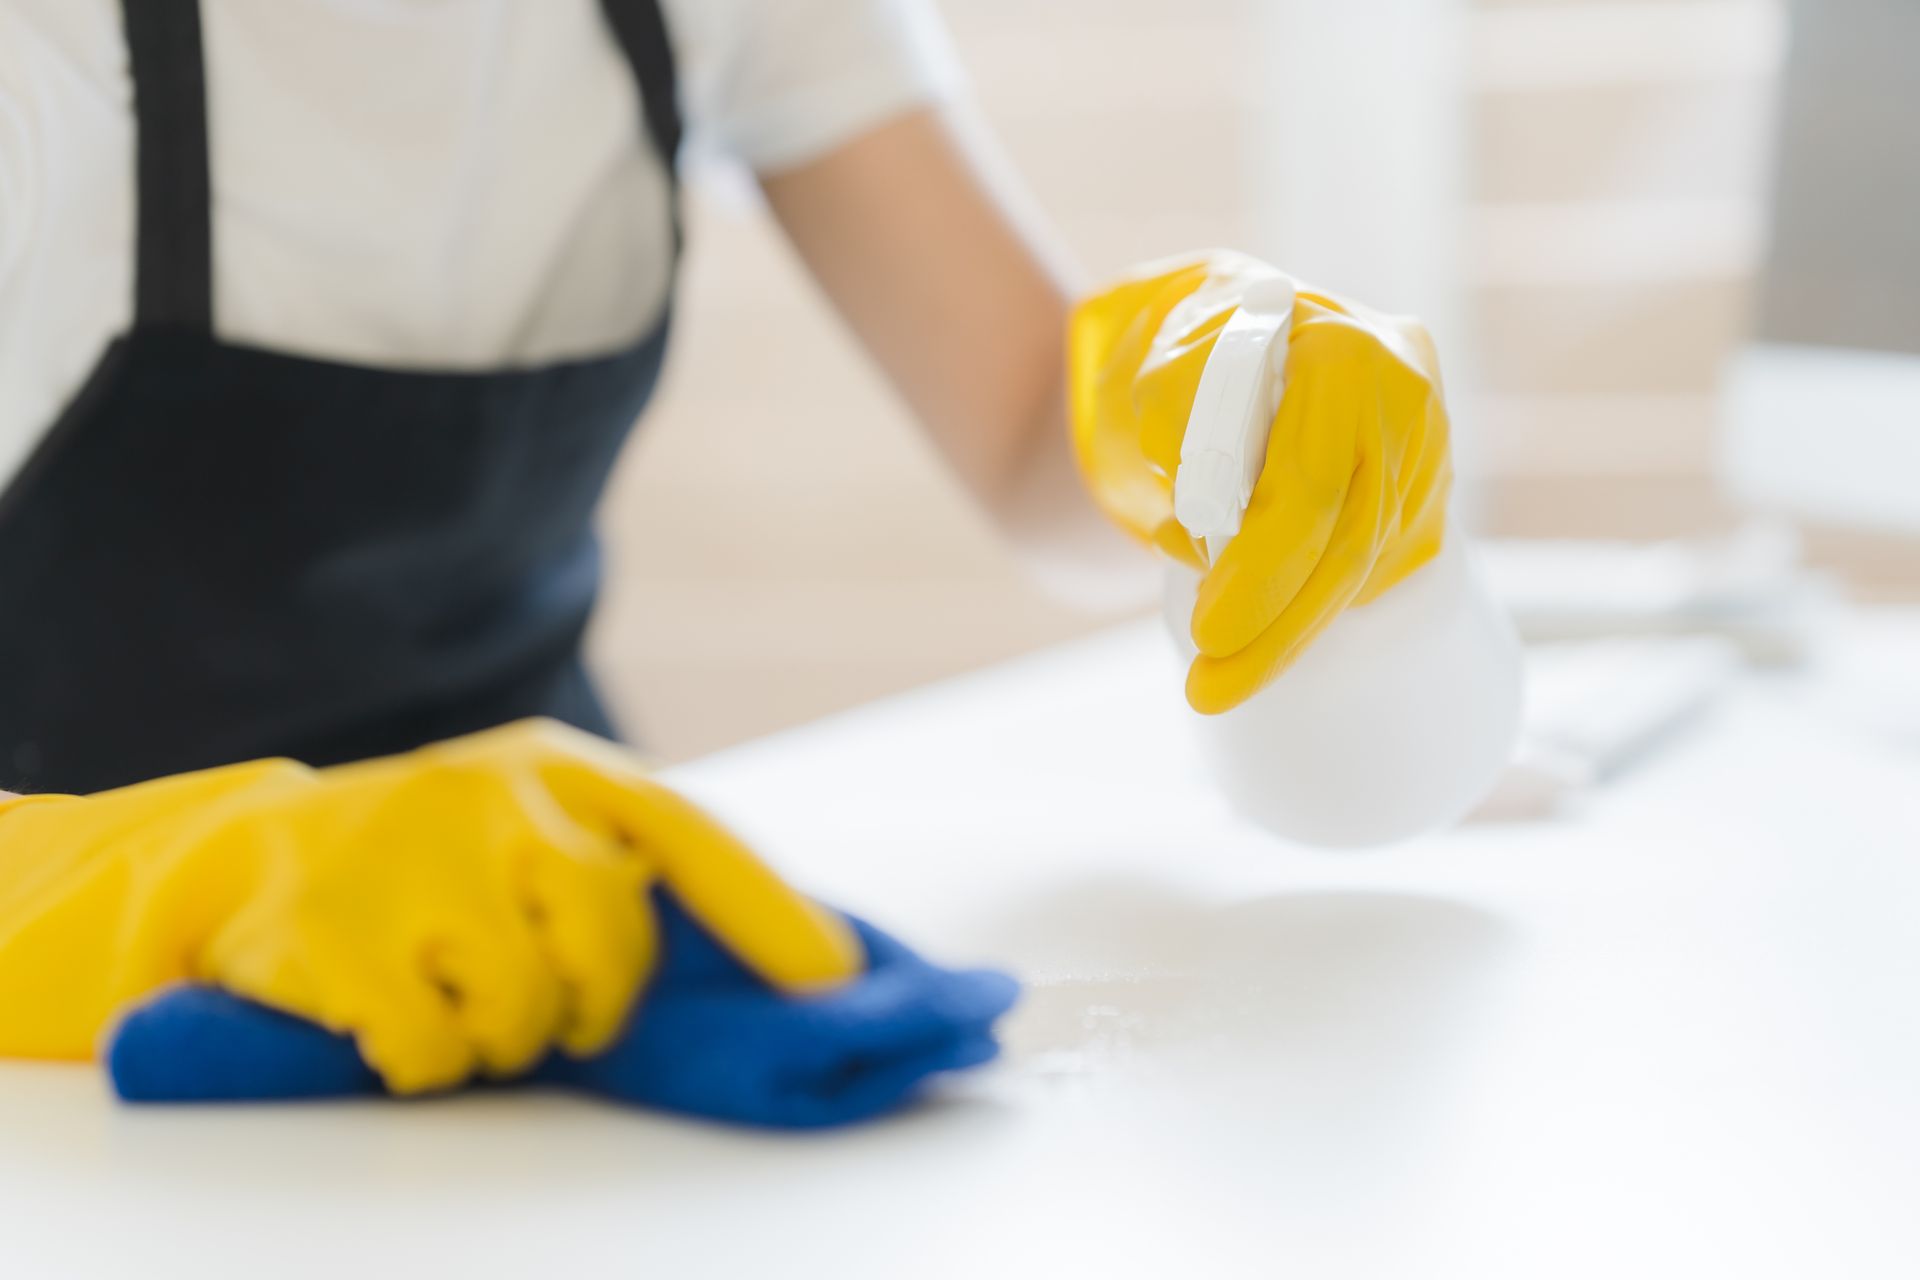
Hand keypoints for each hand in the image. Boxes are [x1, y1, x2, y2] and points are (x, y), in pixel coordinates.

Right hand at [0, 719, 859, 1092]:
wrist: (243, 856)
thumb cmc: (430, 863)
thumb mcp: (528, 833)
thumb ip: (623, 873)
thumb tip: (784, 968)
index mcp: (556, 768)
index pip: (684, 833)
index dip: (764, 909)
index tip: (836, 981)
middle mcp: (490, 793)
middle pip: (609, 937)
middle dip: (589, 999)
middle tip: (547, 1005)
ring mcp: (410, 852)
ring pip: (525, 1007)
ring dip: (497, 1035)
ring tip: (450, 994)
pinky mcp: (333, 927)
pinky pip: (434, 1050)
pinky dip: (425, 1060)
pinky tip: (388, 1018)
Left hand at [1069, 252, 1452, 712]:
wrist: (1260, 326)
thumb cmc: (1203, 348)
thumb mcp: (1165, 368)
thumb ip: (1171, 427)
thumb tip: (1195, 533)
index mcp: (1343, 353)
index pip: (1310, 487)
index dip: (1261, 571)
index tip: (1209, 633)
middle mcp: (1404, 399)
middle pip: (1349, 545)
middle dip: (1277, 633)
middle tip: (1209, 690)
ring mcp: (1430, 450)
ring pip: (1365, 569)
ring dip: (1293, 630)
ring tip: (1222, 670)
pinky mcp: (1431, 494)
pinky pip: (1377, 572)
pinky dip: (1317, 604)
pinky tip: (1271, 618)